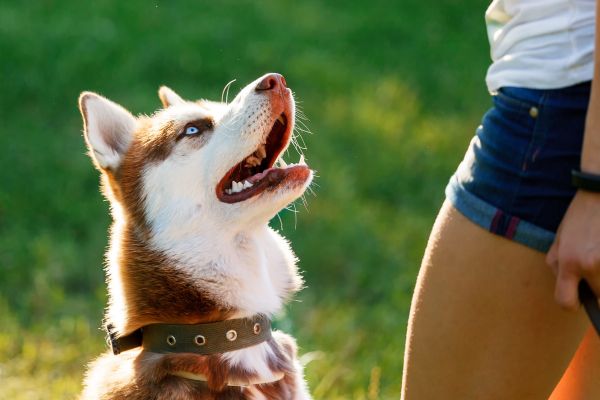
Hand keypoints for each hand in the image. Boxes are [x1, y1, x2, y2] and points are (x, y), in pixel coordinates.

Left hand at [546, 190, 599, 309]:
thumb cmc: (580, 217)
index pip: (566, 302)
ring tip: (598, 253)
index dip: (571, 303)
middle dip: (596, 286)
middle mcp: (590, 264)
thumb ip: (559, 267)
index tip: (577, 298)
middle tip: (594, 263)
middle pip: (598, 296)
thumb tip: (569, 289)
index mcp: (568, 262)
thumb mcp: (559, 241)